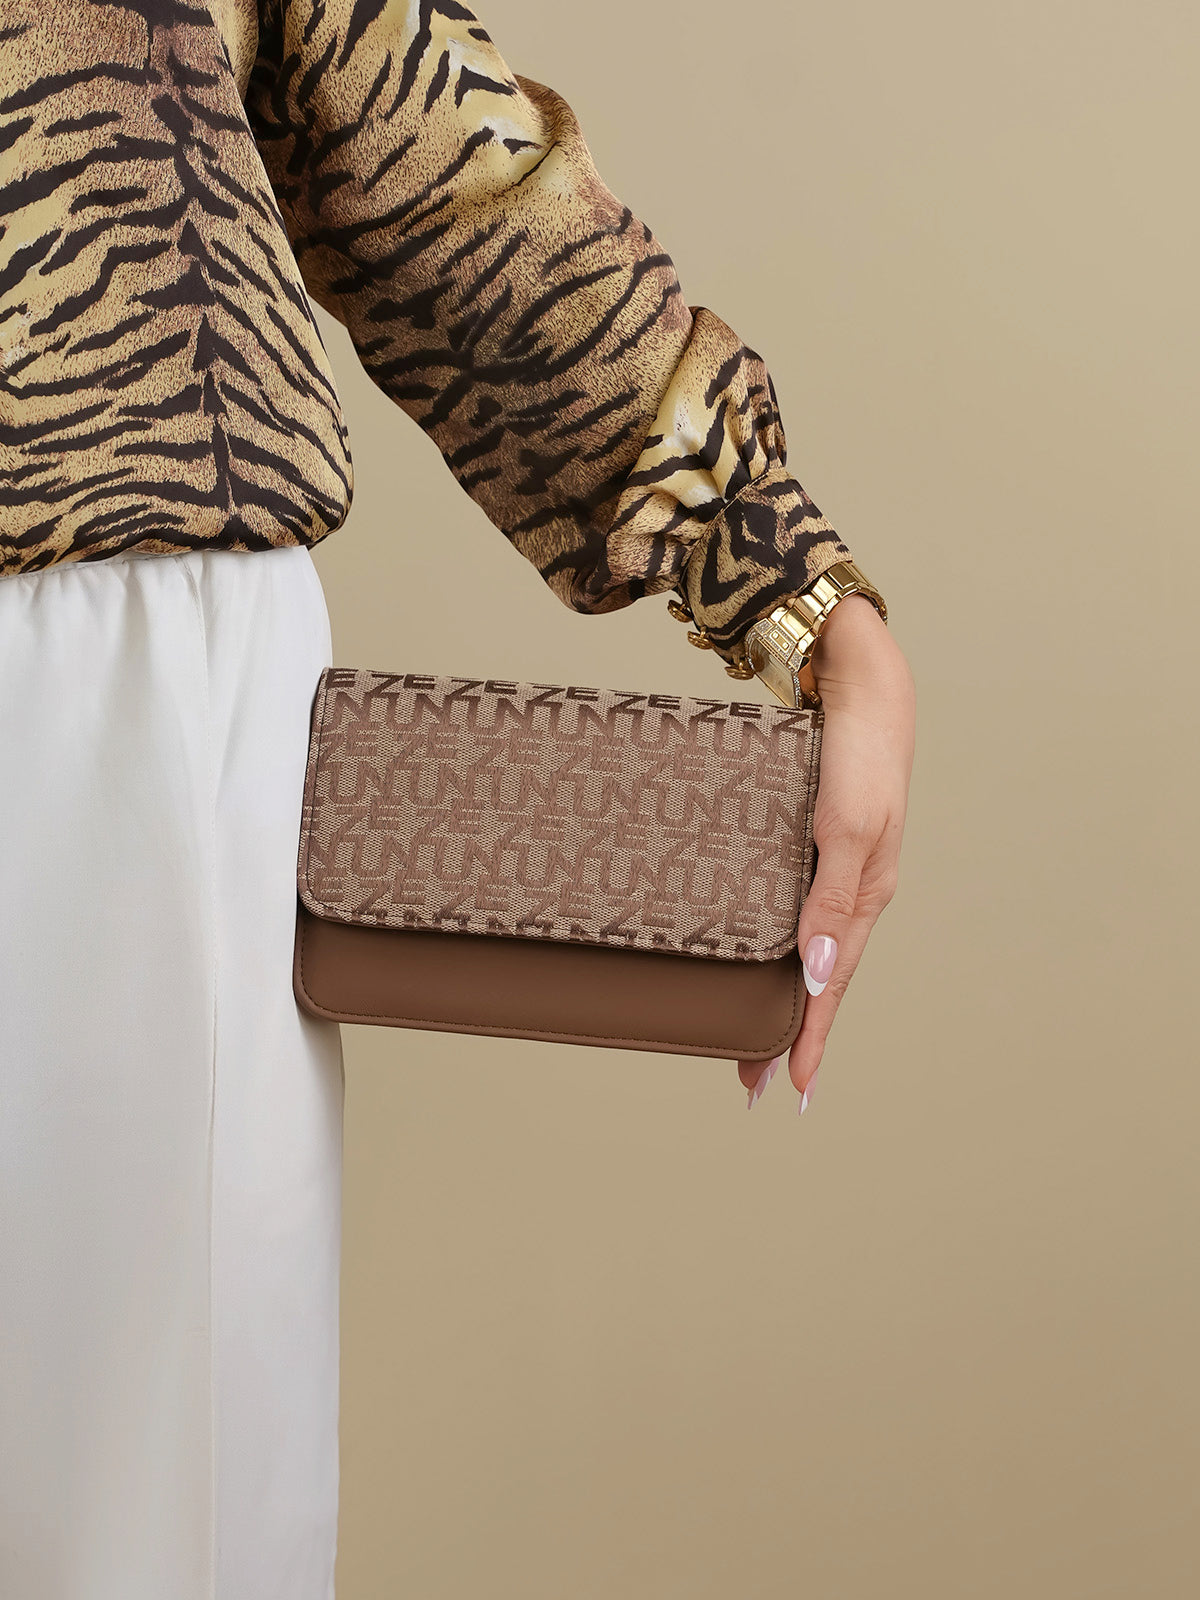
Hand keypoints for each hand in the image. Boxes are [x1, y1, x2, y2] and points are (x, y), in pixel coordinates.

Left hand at [738, 594, 915, 1112]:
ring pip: (805, 950)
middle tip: (750, 1081)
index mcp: (866, 896)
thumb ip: (834, 902)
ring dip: (780, 995)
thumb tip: (821, 975)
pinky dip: (777, 946)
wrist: (860, 681)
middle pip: (818, 979)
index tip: (790, 1091)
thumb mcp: (850, 828)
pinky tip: (756, 954)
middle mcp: (852, 892)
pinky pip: (794, 910)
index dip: (812, 1039)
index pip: (835, 987)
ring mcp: (834, 869)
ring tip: (747, 1034)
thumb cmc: (859, 753)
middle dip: (788, 1032)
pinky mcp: (814, 845)